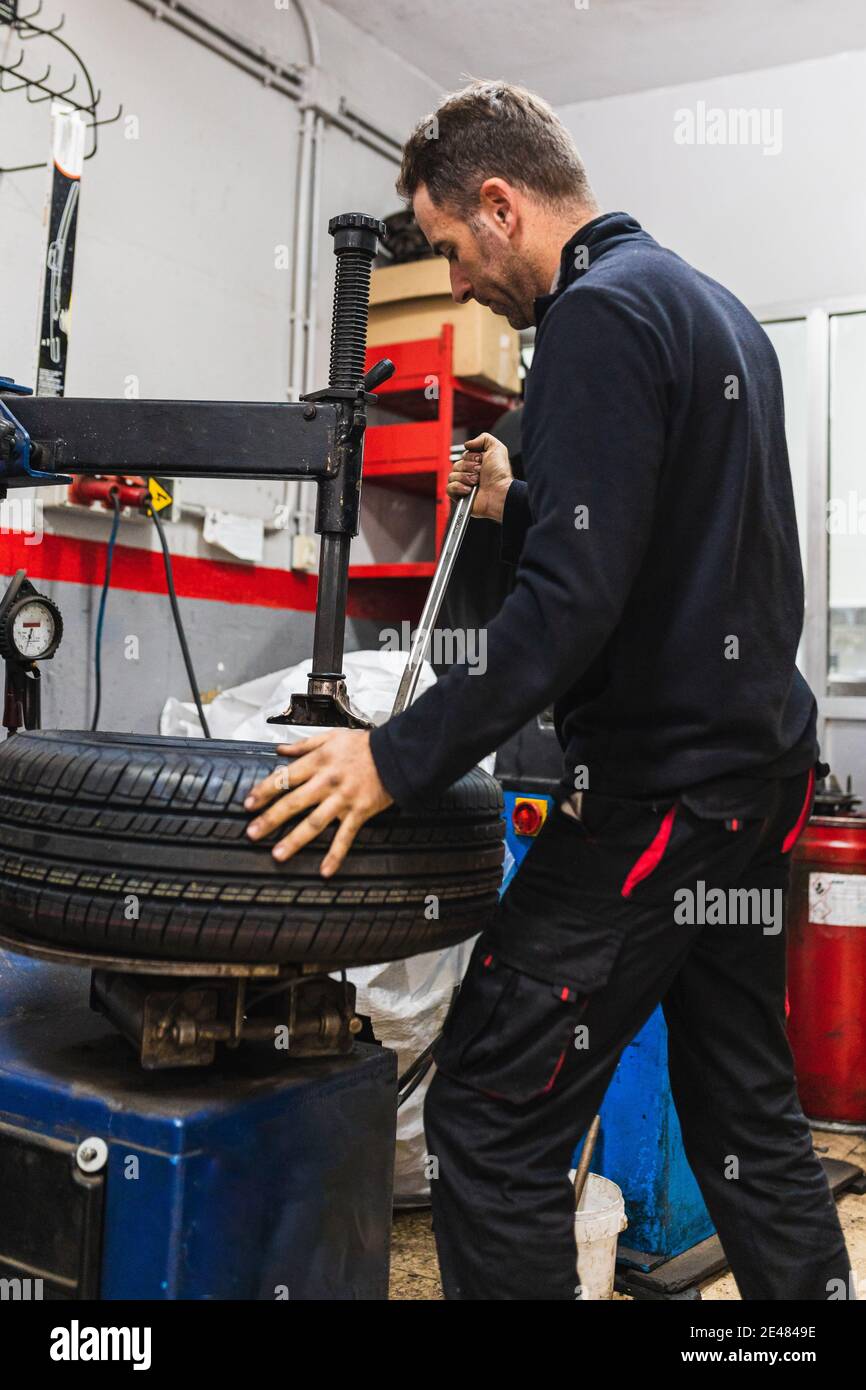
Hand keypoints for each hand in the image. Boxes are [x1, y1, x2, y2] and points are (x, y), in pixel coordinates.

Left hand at [245, 729, 392, 876]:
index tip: (249, 803)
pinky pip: (345, 837)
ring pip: (315, 823)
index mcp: (318, 762)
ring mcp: (343, 799)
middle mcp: (327, 782)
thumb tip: (280, 750)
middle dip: (271, 819)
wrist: (396, 754)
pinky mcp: (359, 812)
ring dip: (295, 840)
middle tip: (253, 832)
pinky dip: (335, 855)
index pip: (285, 777)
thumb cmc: (365, 745)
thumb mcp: (332, 736)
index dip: (264, 791)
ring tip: (278, 854)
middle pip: (293, 802)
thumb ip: (304, 744)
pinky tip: (325, 870)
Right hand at [447, 431, 512, 522]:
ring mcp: (464, 485)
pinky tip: (469, 490)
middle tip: (480, 472)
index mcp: (477, 463)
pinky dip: (459, 487)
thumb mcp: (497, 448)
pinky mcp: (459, 496)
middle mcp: (470, 474)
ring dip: (465, 477)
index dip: (471, 457)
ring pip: (452, 475)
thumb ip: (484, 438)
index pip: (463, 455)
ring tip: (476, 482)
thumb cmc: (500, 475)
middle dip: (469, 467)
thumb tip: (468, 443)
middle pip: (457, 464)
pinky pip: (449, 487)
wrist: (499, 492)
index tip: (482, 461)